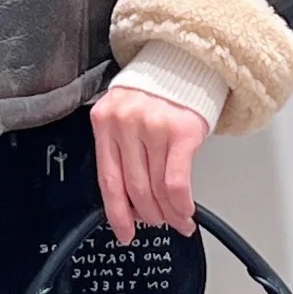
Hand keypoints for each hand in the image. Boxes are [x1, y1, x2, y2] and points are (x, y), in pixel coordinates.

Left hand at [90, 87, 207, 245]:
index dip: (117, 213)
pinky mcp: (182, 131)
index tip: (124, 233)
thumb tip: (132, 201)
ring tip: (177, 221)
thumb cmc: (156, 92)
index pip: (108, 179)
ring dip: (169, 213)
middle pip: (135, 187)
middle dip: (149, 215)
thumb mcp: (126, 116)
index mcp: (105, 121)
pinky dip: (182, 203)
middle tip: (158, 224)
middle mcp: (127, 123)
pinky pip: (177, 181)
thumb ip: (123, 151)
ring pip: (157, 188)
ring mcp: (154, 127)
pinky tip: (186, 211)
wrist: (184, 60)